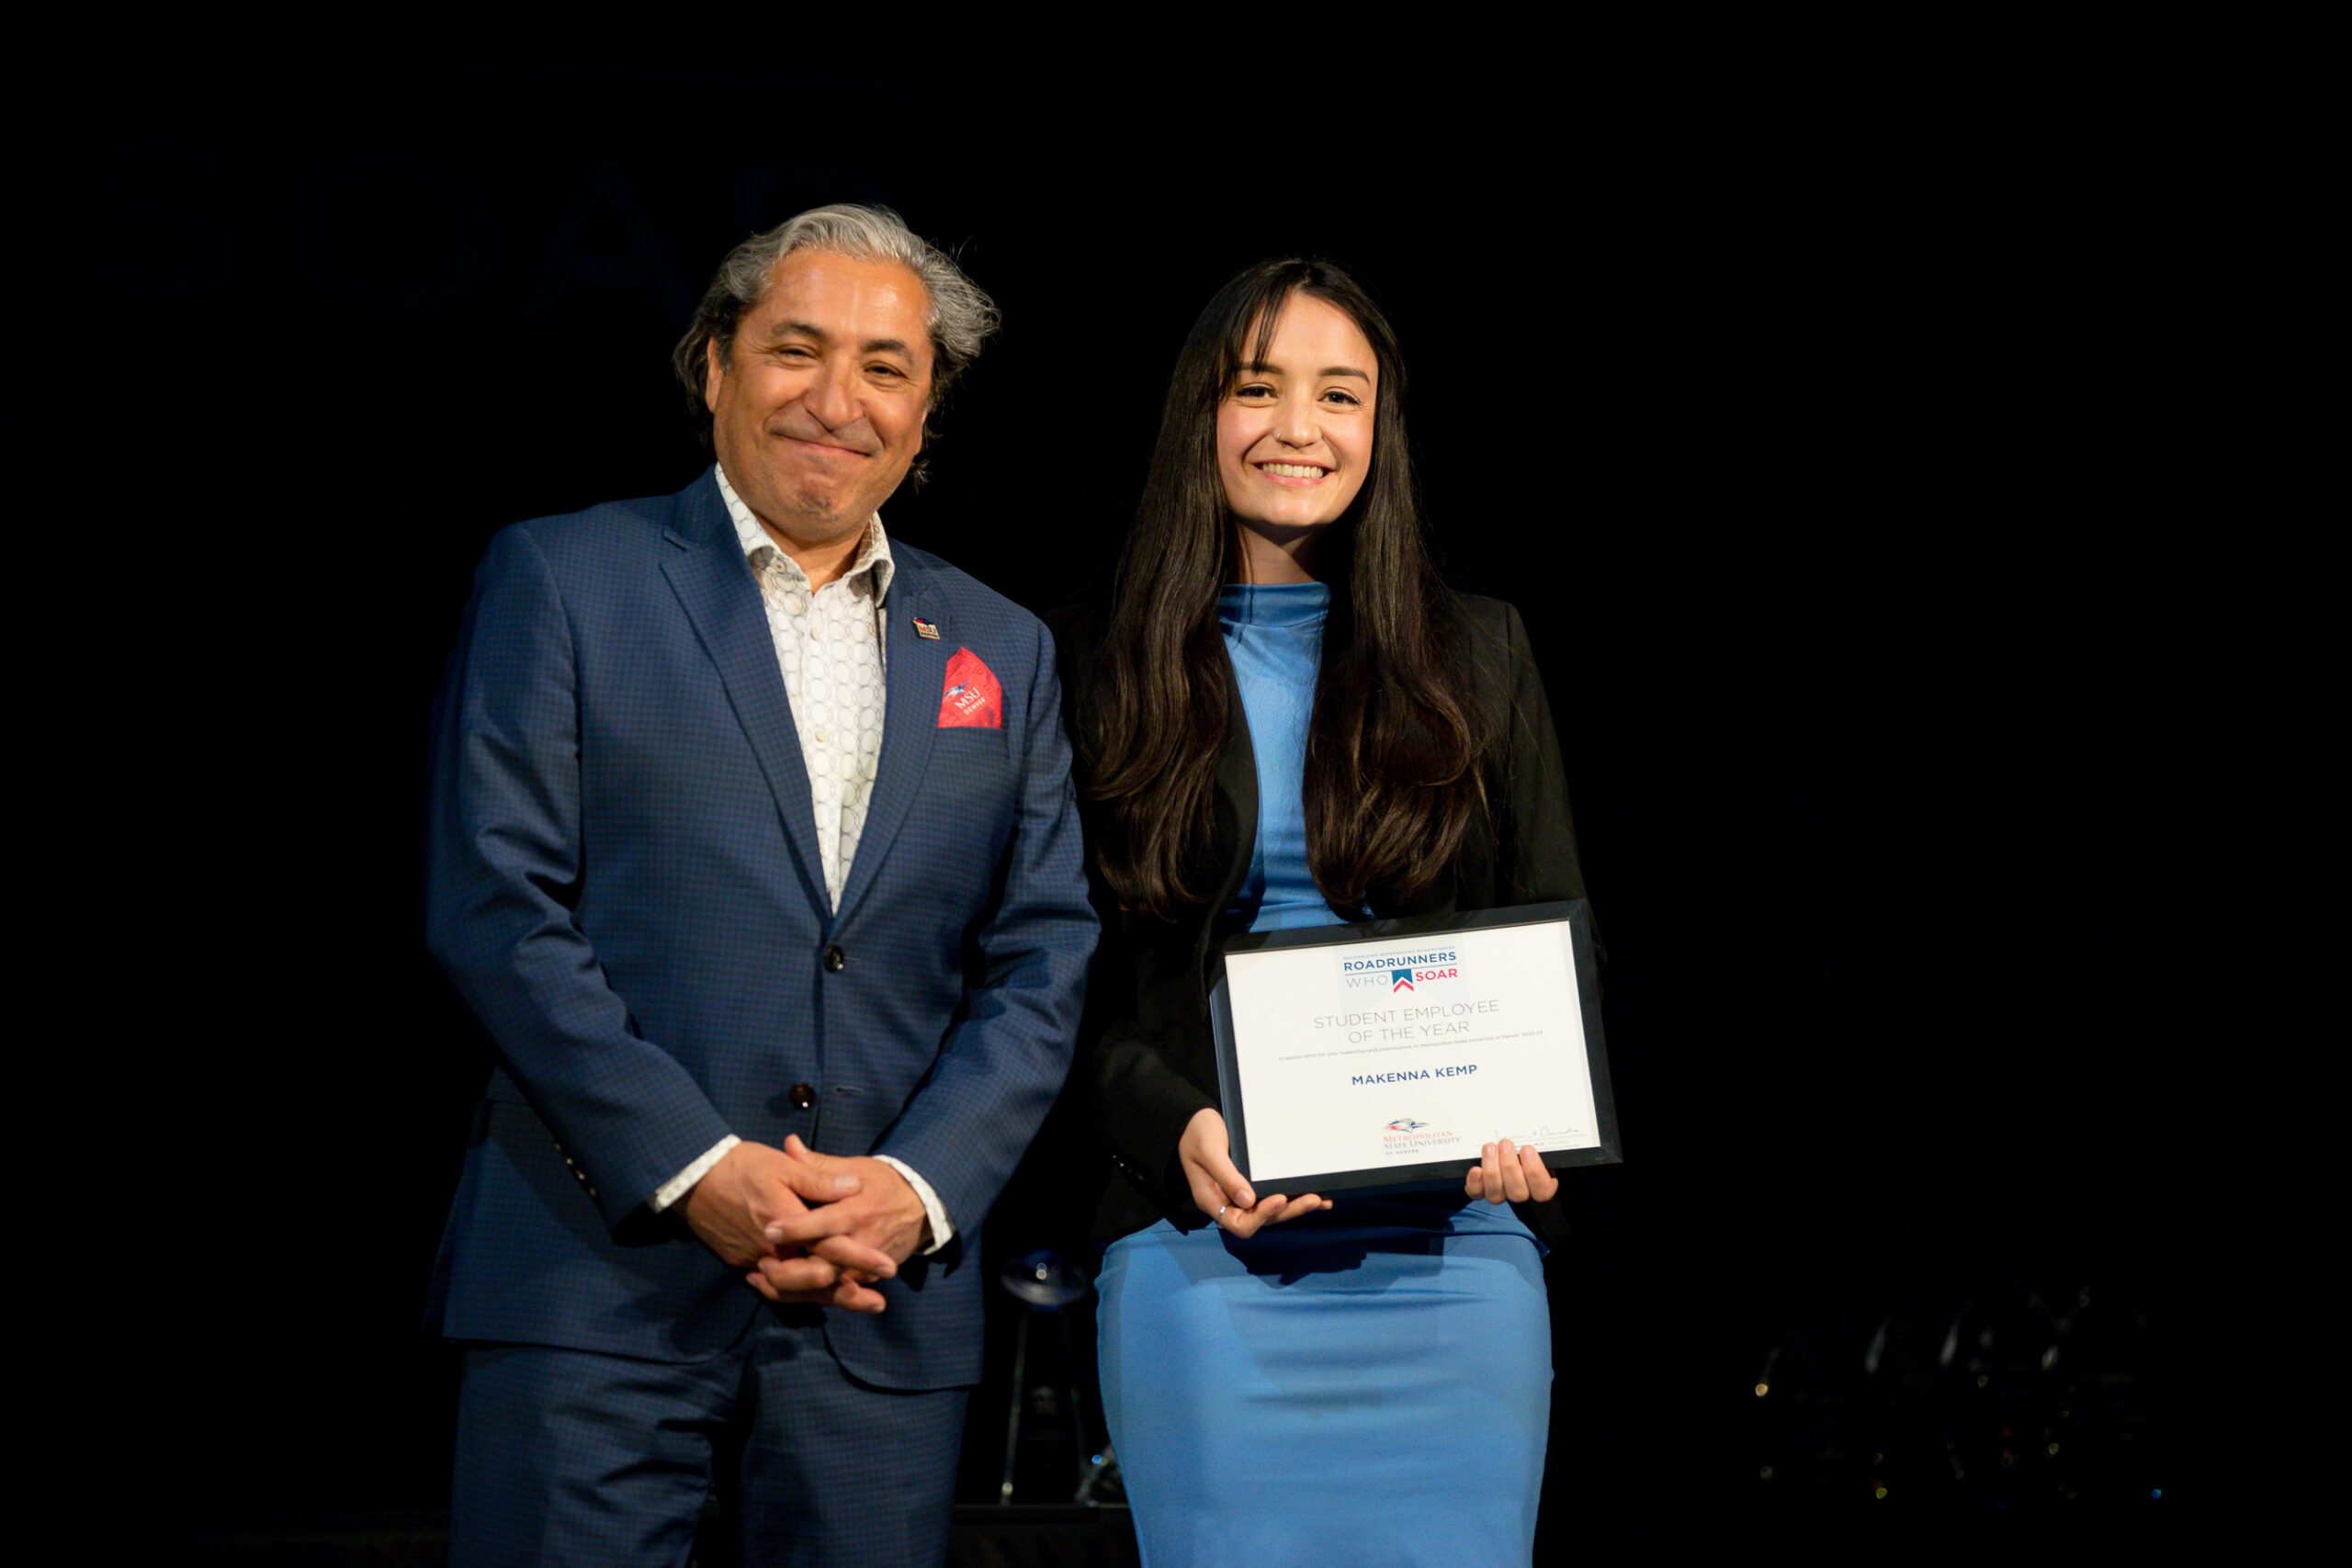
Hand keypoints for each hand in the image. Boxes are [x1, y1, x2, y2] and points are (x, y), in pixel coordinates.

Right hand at [679, 1140, 897, 1312]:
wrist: (692, 1177)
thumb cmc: (741, 1165)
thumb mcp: (783, 1165)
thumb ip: (820, 1180)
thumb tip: (854, 1187)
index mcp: (788, 1223)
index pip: (831, 1248)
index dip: (861, 1258)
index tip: (888, 1267)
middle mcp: (772, 1250)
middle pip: (815, 1282)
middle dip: (848, 1294)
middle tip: (878, 1303)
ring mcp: (754, 1260)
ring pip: (795, 1291)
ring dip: (825, 1299)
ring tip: (853, 1304)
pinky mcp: (740, 1263)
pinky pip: (774, 1287)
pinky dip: (796, 1294)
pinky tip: (812, 1296)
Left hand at [757, 1134, 929, 1278]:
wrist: (920, 1208)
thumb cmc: (881, 1184)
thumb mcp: (855, 1168)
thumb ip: (818, 1164)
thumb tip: (789, 1144)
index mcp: (858, 1211)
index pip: (826, 1223)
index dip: (797, 1227)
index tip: (768, 1228)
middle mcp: (863, 1242)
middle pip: (825, 1265)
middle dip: (792, 1270)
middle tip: (760, 1264)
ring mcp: (867, 1266)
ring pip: (827, 1285)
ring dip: (793, 1287)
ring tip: (760, 1278)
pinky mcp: (867, 1278)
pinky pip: (835, 1293)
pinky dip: (806, 1294)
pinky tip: (777, 1289)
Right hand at [1178, 1107, 1328, 1237]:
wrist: (1192, 1119)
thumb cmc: (1197, 1133)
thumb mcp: (1209, 1151)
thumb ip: (1227, 1176)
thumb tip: (1248, 1200)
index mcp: (1213, 1201)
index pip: (1240, 1224)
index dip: (1262, 1216)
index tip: (1279, 1198)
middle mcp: (1228, 1203)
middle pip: (1261, 1219)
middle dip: (1287, 1211)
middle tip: (1313, 1199)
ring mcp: (1240, 1195)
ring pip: (1270, 1210)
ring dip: (1295, 1207)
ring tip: (1320, 1201)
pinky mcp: (1251, 1183)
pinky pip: (1271, 1196)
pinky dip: (1293, 1197)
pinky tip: (1314, 1195)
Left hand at [1464, 1138, 1558, 1204]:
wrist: (1507, 1146)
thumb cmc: (1528, 1144)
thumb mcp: (1542, 1144)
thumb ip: (1543, 1144)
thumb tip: (1558, 1127)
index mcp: (1541, 1184)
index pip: (1543, 1190)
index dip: (1535, 1171)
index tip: (1527, 1149)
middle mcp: (1521, 1192)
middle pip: (1517, 1192)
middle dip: (1509, 1166)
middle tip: (1505, 1143)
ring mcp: (1501, 1193)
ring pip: (1496, 1194)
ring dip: (1492, 1170)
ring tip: (1490, 1148)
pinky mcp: (1482, 1190)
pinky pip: (1477, 1193)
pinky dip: (1475, 1183)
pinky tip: (1476, 1169)